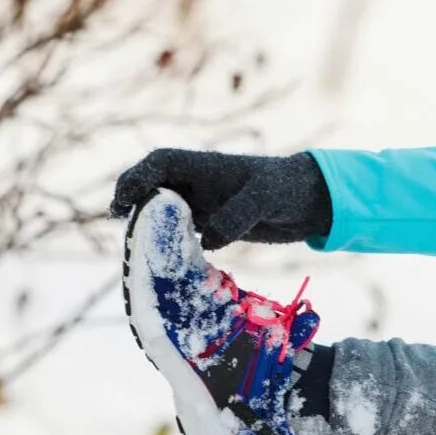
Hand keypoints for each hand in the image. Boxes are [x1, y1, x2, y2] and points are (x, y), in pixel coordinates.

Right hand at [107, 147, 330, 250]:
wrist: (311, 201)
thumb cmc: (289, 188)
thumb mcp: (265, 197)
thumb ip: (238, 214)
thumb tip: (208, 239)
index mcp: (204, 166)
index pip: (160, 164)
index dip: (136, 179)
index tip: (124, 202)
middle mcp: (196, 185)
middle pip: (150, 191)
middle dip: (134, 210)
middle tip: (130, 239)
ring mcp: (200, 206)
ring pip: (159, 216)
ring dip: (146, 233)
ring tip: (140, 259)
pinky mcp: (209, 226)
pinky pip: (177, 236)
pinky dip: (167, 249)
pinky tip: (164, 270)